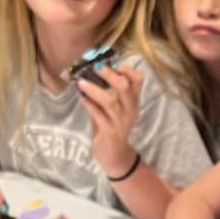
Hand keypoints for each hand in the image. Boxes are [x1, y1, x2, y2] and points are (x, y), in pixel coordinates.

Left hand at [79, 64, 143, 179]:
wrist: (115, 155)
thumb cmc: (112, 126)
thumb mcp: (115, 108)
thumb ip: (108, 92)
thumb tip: (90, 72)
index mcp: (134, 101)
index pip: (138, 80)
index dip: (128, 69)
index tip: (115, 63)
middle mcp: (130, 110)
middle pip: (124, 87)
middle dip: (109, 75)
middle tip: (95, 67)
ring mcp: (121, 121)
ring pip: (109, 101)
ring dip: (94, 89)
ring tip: (81, 82)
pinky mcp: (110, 131)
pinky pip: (98, 115)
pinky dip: (89, 105)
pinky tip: (82, 98)